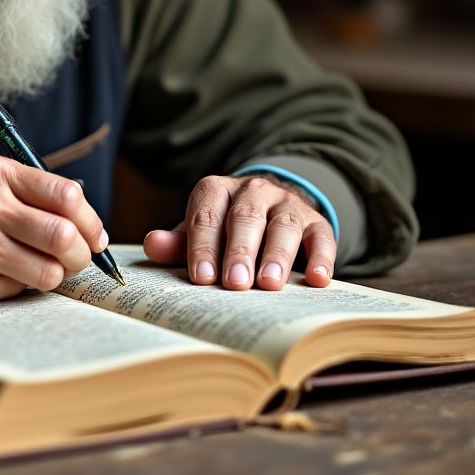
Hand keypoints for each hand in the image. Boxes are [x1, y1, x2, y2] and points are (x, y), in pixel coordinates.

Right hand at [0, 154, 107, 312]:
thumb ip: (27, 193)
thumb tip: (85, 223)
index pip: (68, 196)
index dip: (90, 221)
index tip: (93, 235)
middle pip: (65, 236)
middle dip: (82, 255)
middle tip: (77, 260)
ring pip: (49, 271)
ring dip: (54, 276)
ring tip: (38, 269)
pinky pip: (18, 290)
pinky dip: (20, 286)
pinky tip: (0, 275)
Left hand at [142, 174, 335, 290]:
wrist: (266, 208)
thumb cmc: (223, 229)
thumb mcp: (198, 232)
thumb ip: (177, 242)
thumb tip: (152, 245)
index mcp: (216, 190)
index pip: (206, 215)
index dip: (203, 246)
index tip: (202, 277)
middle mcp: (252, 190)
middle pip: (245, 217)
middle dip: (239, 251)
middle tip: (235, 284)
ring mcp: (286, 203)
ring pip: (283, 224)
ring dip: (277, 254)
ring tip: (270, 284)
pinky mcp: (316, 221)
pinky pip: (321, 236)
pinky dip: (322, 257)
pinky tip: (318, 280)